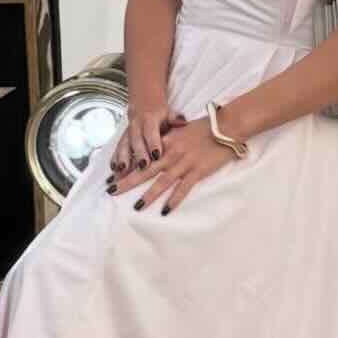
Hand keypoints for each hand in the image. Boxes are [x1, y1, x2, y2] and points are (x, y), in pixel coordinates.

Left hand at [106, 116, 240, 213]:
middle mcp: (171, 154)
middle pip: (145, 170)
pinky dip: (174, 200)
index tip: (113, 175)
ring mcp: (184, 163)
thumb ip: (167, 140)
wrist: (226, 127)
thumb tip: (155, 148)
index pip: (142, 157)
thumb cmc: (205, 127)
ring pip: (161, 182)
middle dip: (127, 181)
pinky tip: (165, 211)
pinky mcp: (197, 171)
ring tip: (136, 207)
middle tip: (111, 190)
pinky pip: (183, 189)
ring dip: (148, 195)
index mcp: (165, 142)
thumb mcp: (180, 130)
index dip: (127, 166)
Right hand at [109, 102, 185, 177]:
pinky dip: (115, 157)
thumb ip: (174, 119)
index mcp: (150, 117)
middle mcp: (136, 123)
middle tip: (142, 167)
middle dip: (138, 154)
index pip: (151, 131)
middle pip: (136, 140)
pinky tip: (114, 168)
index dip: (153, 143)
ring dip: (122, 158)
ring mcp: (128, 129)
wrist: (143, 95)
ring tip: (122, 171)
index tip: (156, 155)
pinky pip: (118, 146)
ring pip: (124, 144)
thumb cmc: (158, 108)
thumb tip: (183, 121)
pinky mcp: (123, 135)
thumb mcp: (168, 110)